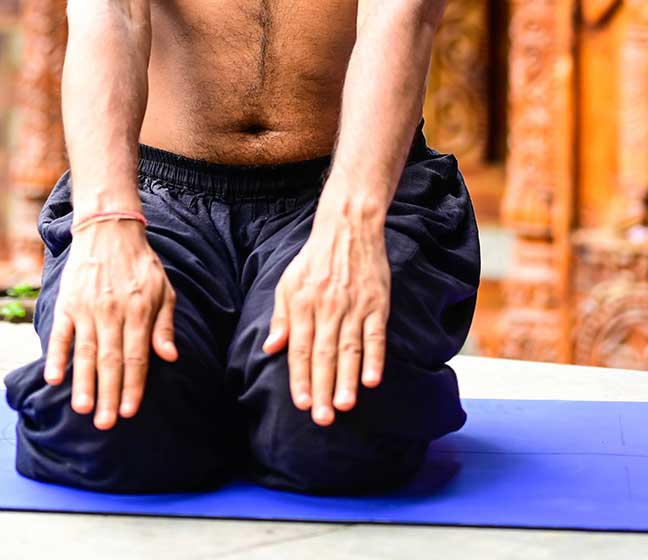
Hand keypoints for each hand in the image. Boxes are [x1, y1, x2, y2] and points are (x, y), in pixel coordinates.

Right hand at [43, 219, 177, 429]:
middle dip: (108, 395)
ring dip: (83, 383)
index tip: (129, 412)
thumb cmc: (141, 264)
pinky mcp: (68, 303)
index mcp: (139, 311)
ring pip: (85, 352)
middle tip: (105, 425)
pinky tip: (54, 378)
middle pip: (110, 360)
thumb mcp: (163, 290)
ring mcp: (87, 307)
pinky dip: (56, 356)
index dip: (133, 386)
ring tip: (82, 409)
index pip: (136, 357)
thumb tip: (170, 358)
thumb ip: (165, 325)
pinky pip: (60, 334)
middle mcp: (112, 312)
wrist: (109, 230)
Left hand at [261, 213, 390, 426]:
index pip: (299, 348)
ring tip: (344, 406)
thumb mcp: (288, 282)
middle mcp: (327, 308)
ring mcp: (353, 307)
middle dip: (322, 389)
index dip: (300, 377)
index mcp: (302, 304)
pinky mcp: (376, 304)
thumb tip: (272, 349)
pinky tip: (371, 380)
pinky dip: (374, 358)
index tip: (301, 404)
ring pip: (349, 350)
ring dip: (346, 380)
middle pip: (323, 354)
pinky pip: (375, 336)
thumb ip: (281, 317)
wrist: (348, 228)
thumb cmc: (314, 259)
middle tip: (322, 419)